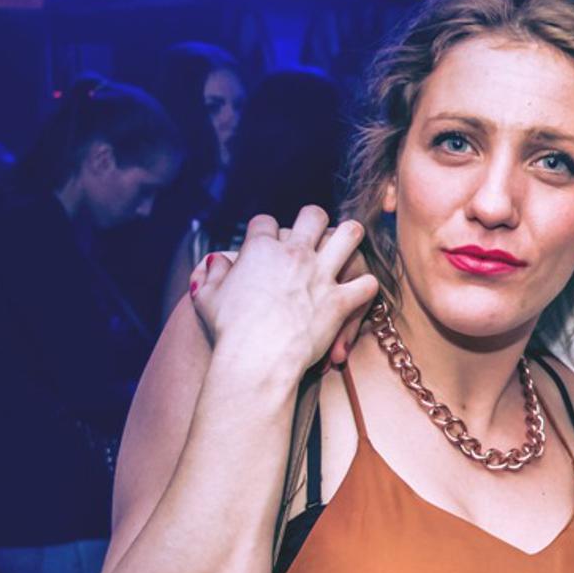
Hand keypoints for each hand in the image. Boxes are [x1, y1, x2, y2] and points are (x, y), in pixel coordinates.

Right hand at [190, 207, 377, 377]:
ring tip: (349, 243)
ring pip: (349, 235)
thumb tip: (214, 261)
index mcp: (260, 249)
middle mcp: (293, 254)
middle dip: (314, 220)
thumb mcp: (206, 297)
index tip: (268, 241)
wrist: (256, 357)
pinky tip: (360, 290)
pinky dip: (365, 286)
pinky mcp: (340, 300)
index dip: (267, 230)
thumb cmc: (229, 331)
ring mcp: (320, 275)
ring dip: (350, 238)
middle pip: (313, 215)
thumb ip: (211, 274)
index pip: (267, 222)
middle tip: (314, 232)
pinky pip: (366, 283)